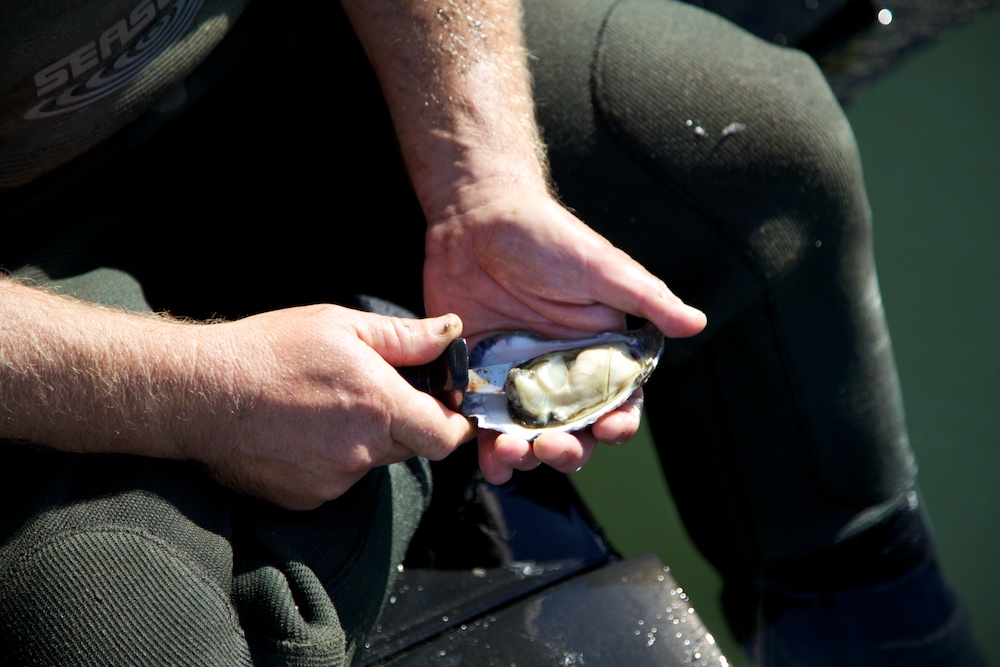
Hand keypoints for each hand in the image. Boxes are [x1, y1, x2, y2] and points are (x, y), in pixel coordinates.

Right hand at [182, 305, 474, 508]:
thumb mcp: (341, 325)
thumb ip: (406, 337)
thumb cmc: (269, 350)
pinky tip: (300, 431)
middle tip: (370, 392)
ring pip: (372, 461)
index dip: (454, 423)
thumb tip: (452, 333)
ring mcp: (333, 481)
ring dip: (364, 439)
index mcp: (379, 405)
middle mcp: (362, 451)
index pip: (447, 436)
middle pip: (411, 446)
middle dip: (404, 422)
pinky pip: (338, 479)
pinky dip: (331, 458)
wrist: (199, 394)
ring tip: (322, 407)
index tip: (445, 406)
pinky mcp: (307, 498)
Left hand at [423, 182, 705, 482]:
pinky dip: (482, 446)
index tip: (610, 429)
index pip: (617, 403)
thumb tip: (697, 323)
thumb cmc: (548, 237)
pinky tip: (483, 455)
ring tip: (509, 454)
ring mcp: (516, 379)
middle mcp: (560, 374)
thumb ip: (647, 299)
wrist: (478, 217)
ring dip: (523, 457)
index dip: (618, 424)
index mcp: (598, 352)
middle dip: (567, 450)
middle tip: (552, 446)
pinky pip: (481, 422)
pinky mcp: (476, 377)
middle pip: (572, 432)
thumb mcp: (602, 267)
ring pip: (526, 436)